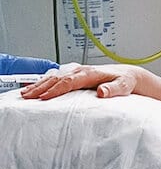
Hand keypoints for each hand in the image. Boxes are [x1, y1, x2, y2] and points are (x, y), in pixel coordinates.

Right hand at [20, 63, 137, 99]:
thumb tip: (102, 91)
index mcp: (90, 73)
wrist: (128, 74)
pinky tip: (34, 88)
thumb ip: (113, 89)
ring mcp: (77, 71)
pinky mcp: (75, 74)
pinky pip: (56, 77)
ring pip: (54, 77)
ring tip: (25, 93)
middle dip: (41, 87)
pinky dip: (44, 82)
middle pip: (57, 79)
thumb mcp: (123, 86)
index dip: (55, 90)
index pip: (69, 82)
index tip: (43, 97)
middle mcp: (81, 70)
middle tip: (27, 97)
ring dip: (39, 84)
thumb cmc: (125, 81)